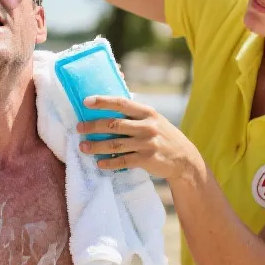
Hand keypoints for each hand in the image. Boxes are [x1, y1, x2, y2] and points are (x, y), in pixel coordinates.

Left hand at [76, 96, 203, 180]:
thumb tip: (109, 105)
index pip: (121, 103)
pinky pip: (123, 161)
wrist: (185, 159)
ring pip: (115, 144)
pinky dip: (109, 163)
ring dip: (96, 146)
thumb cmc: (163, 136)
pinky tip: (99, 163)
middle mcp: (147, 126)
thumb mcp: (154, 120)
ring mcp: (147, 143)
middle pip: (114, 124)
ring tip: (83, 147)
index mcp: (147, 112)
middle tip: (79, 128)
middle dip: (93, 126)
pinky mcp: (147, 160)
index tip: (86, 102)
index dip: (102, 102)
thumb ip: (135, 114)